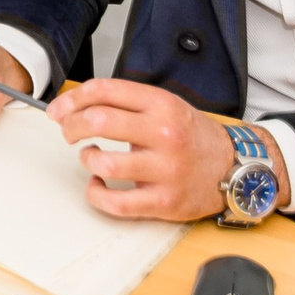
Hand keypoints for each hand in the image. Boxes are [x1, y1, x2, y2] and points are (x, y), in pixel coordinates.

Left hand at [44, 78, 277, 222]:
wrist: (235, 168)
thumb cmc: (192, 137)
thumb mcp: (166, 107)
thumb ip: (127, 103)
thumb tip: (76, 105)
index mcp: (162, 105)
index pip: (104, 91)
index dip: (72, 99)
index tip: (59, 109)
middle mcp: (164, 134)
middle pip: (98, 122)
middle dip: (71, 126)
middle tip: (68, 132)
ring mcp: (166, 170)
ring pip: (104, 162)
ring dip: (87, 159)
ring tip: (92, 158)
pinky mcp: (165, 201)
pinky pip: (116, 202)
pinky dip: (97, 194)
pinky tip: (99, 185)